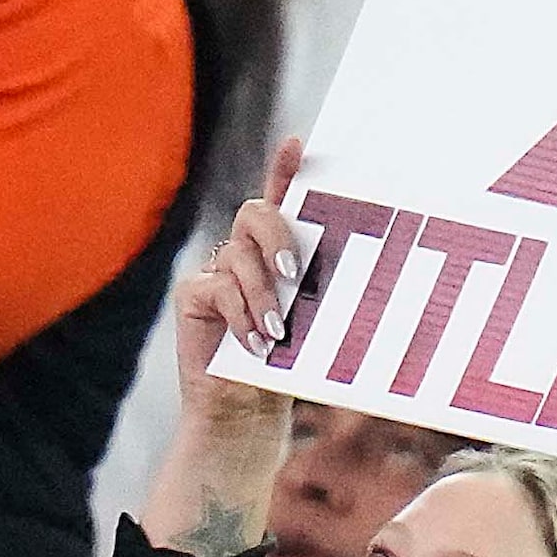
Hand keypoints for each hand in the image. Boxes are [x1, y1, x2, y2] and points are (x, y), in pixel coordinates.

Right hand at [174, 137, 307, 419]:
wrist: (246, 411)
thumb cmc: (287, 366)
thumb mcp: (313, 325)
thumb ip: (320, 293)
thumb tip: (362, 274)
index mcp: (277, 253)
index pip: (280, 201)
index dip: (284, 169)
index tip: (299, 145)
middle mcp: (244, 253)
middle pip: (255, 212)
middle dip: (278, 235)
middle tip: (295, 272)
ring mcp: (215, 271)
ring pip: (238, 257)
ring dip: (263, 295)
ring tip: (278, 332)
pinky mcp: (193, 296)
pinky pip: (218, 289)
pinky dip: (242, 317)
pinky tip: (256, 345)